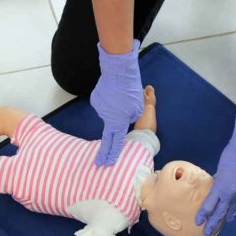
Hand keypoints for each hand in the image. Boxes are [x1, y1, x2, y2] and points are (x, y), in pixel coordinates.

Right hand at [90, 41, 143, 166]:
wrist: (118, 71)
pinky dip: (109, 98)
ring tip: (122, 94)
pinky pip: (105, 101)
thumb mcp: (140, 107)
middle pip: (111, 126)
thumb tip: (125, 117)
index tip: (105, 163)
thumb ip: (133, 116)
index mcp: (118, 123)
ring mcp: (100, 108)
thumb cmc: (130, 90)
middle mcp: (107, 118)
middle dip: (109, 138)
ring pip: (109, 110)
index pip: (114, 142)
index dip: (111, 154)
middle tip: (102, 152)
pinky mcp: (96, 99)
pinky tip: (115, 90)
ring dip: (115, 106)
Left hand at [196, 113, 235, 235]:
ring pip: (235, 205)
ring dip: (230, 213)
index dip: (203, 215)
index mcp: (220, 188)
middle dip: (214, 223)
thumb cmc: (231, 155)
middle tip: (208, 232)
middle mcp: (232, 193)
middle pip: (221, 212)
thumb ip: (219, 181)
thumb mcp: (220, 169)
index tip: (198, 222)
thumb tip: (219, 186)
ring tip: (227, 220)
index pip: (209, 205)